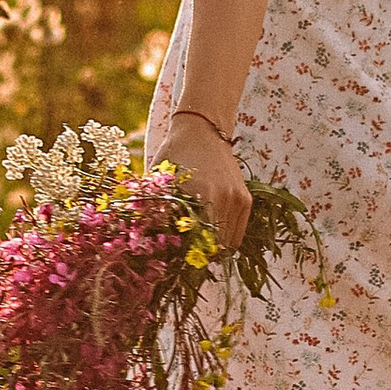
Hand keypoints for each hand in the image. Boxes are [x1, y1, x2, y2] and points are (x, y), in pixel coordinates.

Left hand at [159, 108, 252, 247]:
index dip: (185, 256)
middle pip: (213, 246)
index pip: (196, 241)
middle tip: (184, 257)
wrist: (202, 130)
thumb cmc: (174, 155)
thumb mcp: (160, 180)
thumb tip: (145, 240)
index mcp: (200, 193)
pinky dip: (225, 241)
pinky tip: (210, 236)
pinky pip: (237, 235)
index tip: (174, 260)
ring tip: (196, 246)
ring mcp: (237, 199)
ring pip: (227, 244)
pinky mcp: (245, 200)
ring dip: (212, 249)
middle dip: (198, 255)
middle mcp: (223, 197)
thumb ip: (156, 208)